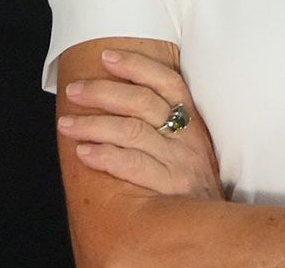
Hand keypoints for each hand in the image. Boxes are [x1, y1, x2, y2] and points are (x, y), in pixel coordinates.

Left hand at [57, 48, 224, 199]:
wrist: (217, 228)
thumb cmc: (194, 185)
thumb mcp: (191, 148)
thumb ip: (168, 125)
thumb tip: (124, 97)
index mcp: (193, 122)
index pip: (167, 82)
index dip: (137, 66)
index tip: (107, 57)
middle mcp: (187, 138)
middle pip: (143, 102)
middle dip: (104, 92)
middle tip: (74, 90)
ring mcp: (179, 163)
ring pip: (132, 131)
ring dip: (94, 123)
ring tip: (67, 123)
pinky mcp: (169, 189)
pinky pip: (132, 165)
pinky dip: (105, 156)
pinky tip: (84, 151)